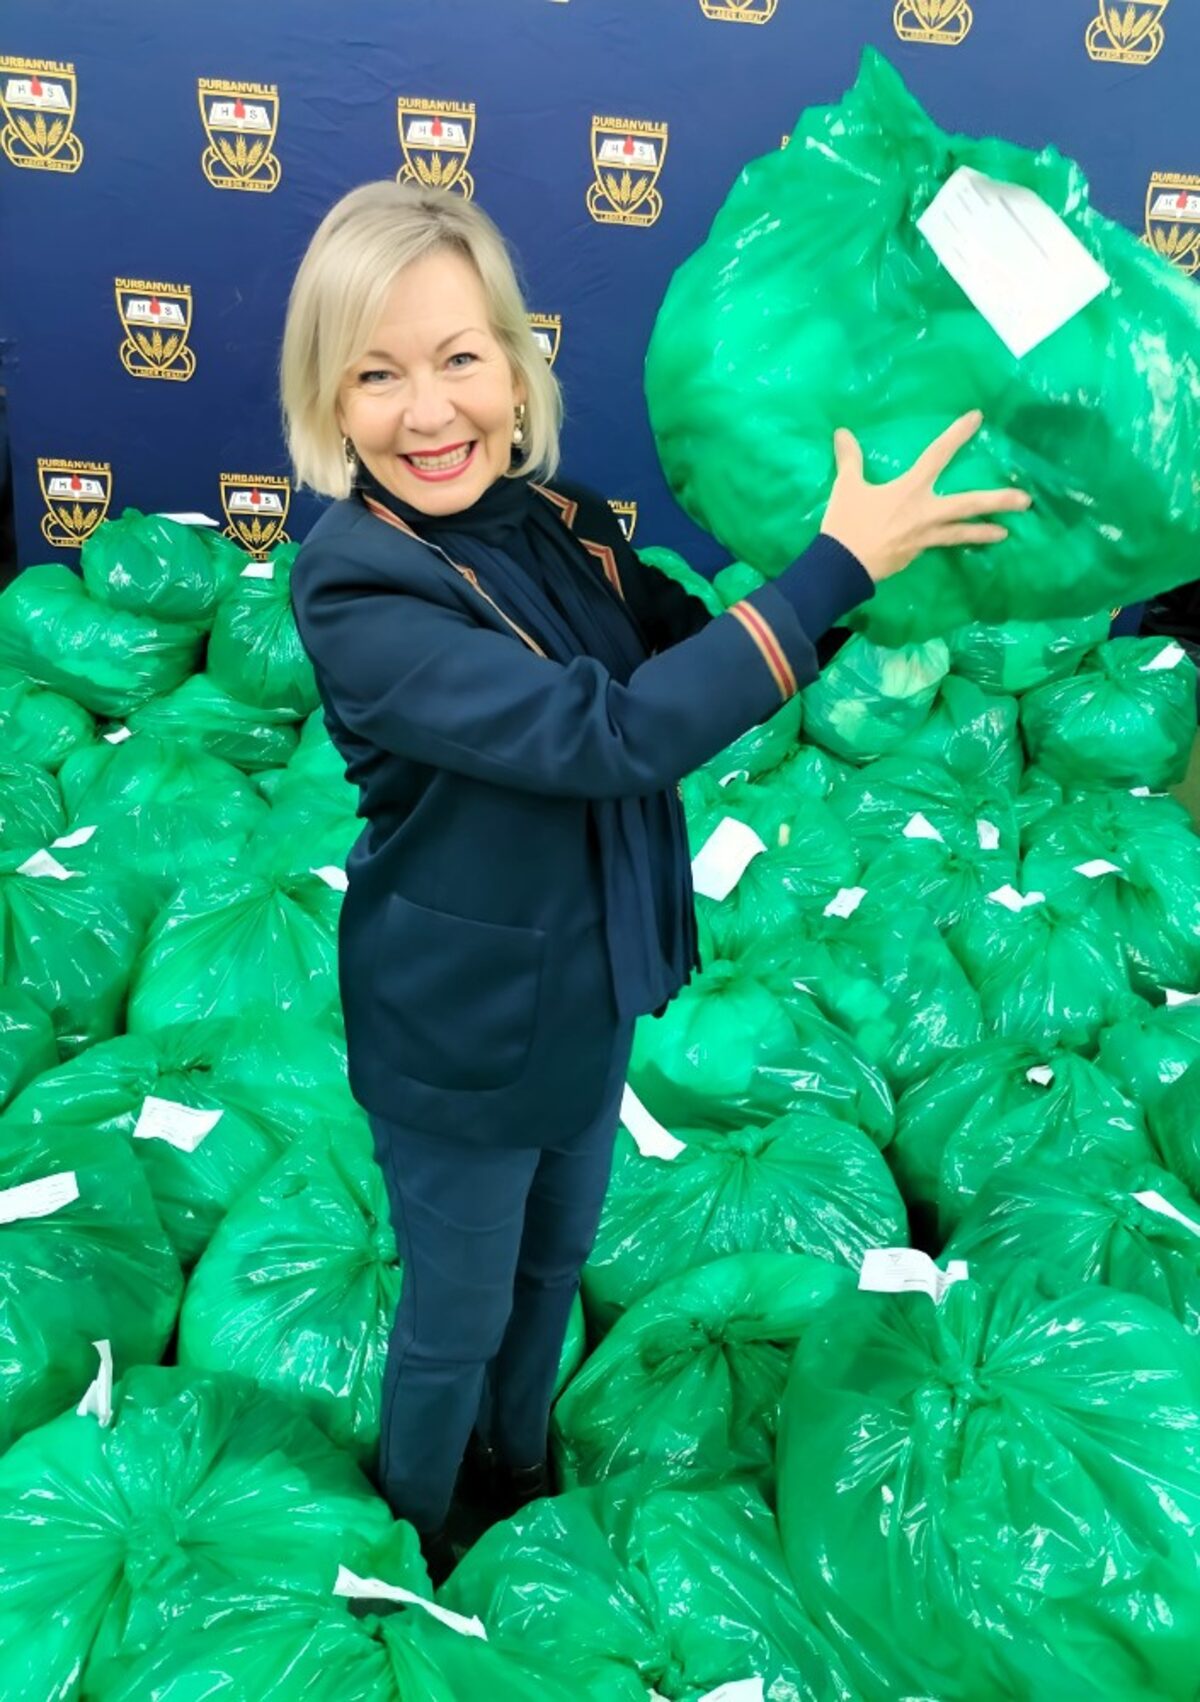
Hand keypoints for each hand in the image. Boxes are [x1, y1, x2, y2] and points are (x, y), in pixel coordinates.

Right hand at [819, 410, 1031, 583]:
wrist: (841, 567)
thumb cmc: (847, 524)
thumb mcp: (847, 488)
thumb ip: (850, 459)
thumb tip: (842, 432)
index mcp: (910, 489)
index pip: (938, 455)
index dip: (957, 435)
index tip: (978, 418)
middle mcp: (925, 512)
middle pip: (968, 504)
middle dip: (997, 501)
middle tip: (1025, 501)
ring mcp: (924, 536)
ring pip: (961, 533)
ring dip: (984, 532)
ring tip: (1005, 532)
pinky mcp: (916, 554)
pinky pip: (939, 545)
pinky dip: (951, 543)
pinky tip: (959, 544)